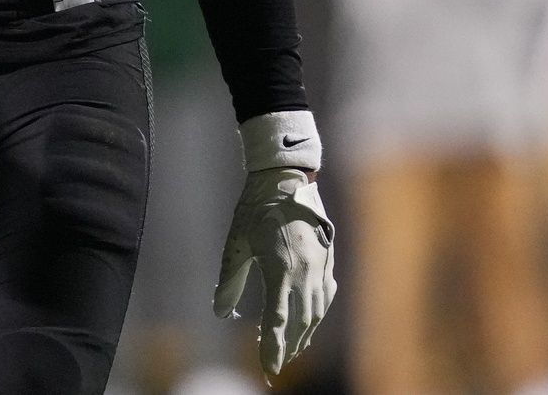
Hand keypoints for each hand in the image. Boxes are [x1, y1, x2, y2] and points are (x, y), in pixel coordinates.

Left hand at [213, 112, 337, 380]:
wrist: (286, 178)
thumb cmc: (256, 209)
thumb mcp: (236, 244)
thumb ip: (229, 281)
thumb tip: (220, 311)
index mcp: (281, 268)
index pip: (278, 321)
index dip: (273, 349)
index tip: (268, 370)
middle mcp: (305, 271)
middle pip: (301, 322)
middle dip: (289, 348)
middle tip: (276, 364)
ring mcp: (320, 265)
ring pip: (317, 312)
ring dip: (305, 334)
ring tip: (291, 349)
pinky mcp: (328, 258)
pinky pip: (326, 295)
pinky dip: (317, 313)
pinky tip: (310, 320)